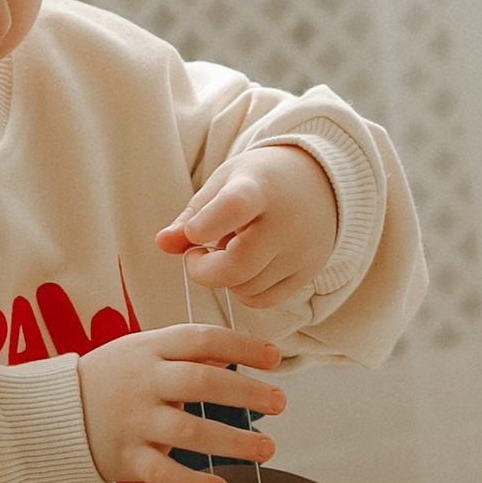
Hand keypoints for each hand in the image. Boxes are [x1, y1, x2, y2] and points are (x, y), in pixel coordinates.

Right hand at [77, 326, 285, 482]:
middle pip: (200, 382)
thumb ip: (188, 352)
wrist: (53, 413)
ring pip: (189, 431)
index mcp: (150, 348)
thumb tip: (238, 351)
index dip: (241, 345)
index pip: (201, 338)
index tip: (274, 357)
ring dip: (233, 441)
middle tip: (280, 402)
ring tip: (268, 448)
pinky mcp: (126, 458)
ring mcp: (134, 421)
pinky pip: (163, 473)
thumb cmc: (111, 378)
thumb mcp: (143, 351)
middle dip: (245, 392)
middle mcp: (143, 382)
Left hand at [157, 143, 340, 311]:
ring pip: (247, 288)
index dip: (206, 225)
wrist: (319, 182)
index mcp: (259, 188)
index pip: (235, 207)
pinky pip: (264, 300)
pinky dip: (245, 291)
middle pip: (238, 264)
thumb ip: (192, 216)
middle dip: (204, 269)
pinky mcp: (308, 272)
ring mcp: (301, 250)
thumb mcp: (223, 184)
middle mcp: (286, 221)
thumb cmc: (260, 182)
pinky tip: (247, 267)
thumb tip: (162, 244)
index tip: (193, 234)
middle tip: (197, 254)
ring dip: (226, 278)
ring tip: (231, 250)